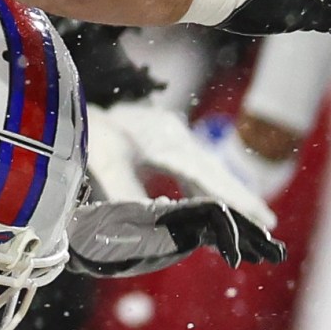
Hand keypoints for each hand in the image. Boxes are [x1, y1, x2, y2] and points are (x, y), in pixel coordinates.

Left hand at [69, 100, 285, 278]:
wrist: (63, 100)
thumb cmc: (83, 128)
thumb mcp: (102, 159)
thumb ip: (126, 193)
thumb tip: (150, 229)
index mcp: (166, 140)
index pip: (208, 175)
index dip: (235, 199)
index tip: (262, 219)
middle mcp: (175, 138)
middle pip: (215, 173)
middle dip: (240, 200)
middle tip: (267, 227)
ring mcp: (169, 139)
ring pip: (206, 172)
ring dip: (224, 197)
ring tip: (248, 224)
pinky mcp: (160, 144)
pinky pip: (191, 171)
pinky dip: (205, 191)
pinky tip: (211, 208)